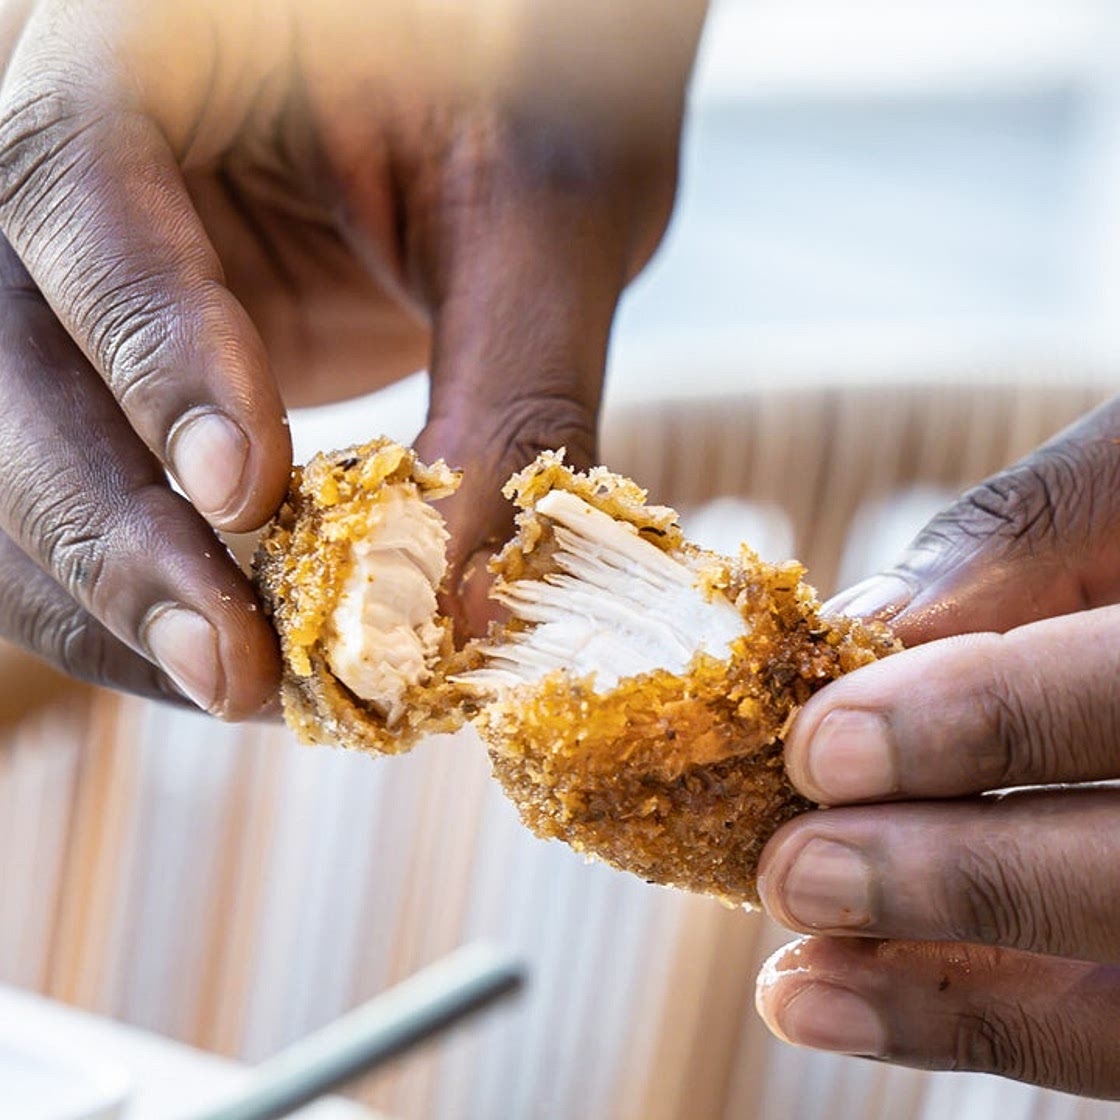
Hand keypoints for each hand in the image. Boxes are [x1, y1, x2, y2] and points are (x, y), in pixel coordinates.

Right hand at [0, 0, 701, 715]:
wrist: (497, 95)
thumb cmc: (529, 101)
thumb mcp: (543, 213)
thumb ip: (513, 395)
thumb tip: (460, 615)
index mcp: (151, 39)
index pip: (80, 181)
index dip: (150, 352)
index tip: (242, 497)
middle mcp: (70, 157)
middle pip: (6, 350)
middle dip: (111, 528)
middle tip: (235, 665)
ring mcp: (70, 278)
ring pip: (8, 453)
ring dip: (110, 595)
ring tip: (244, 689)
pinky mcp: (108, 370)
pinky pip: (77, 491)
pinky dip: (140, 591)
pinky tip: (234, 655)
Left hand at [754, 397, 1119, 1096]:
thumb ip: (1031, 540)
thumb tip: (869, 627)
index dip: (988, 720)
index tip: (822, 744)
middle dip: (958, 881)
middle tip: (794, 874)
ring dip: (949, 1000)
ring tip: (796, 984)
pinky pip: (1116, 1030)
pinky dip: (983, 1024)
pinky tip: (843, 1001)